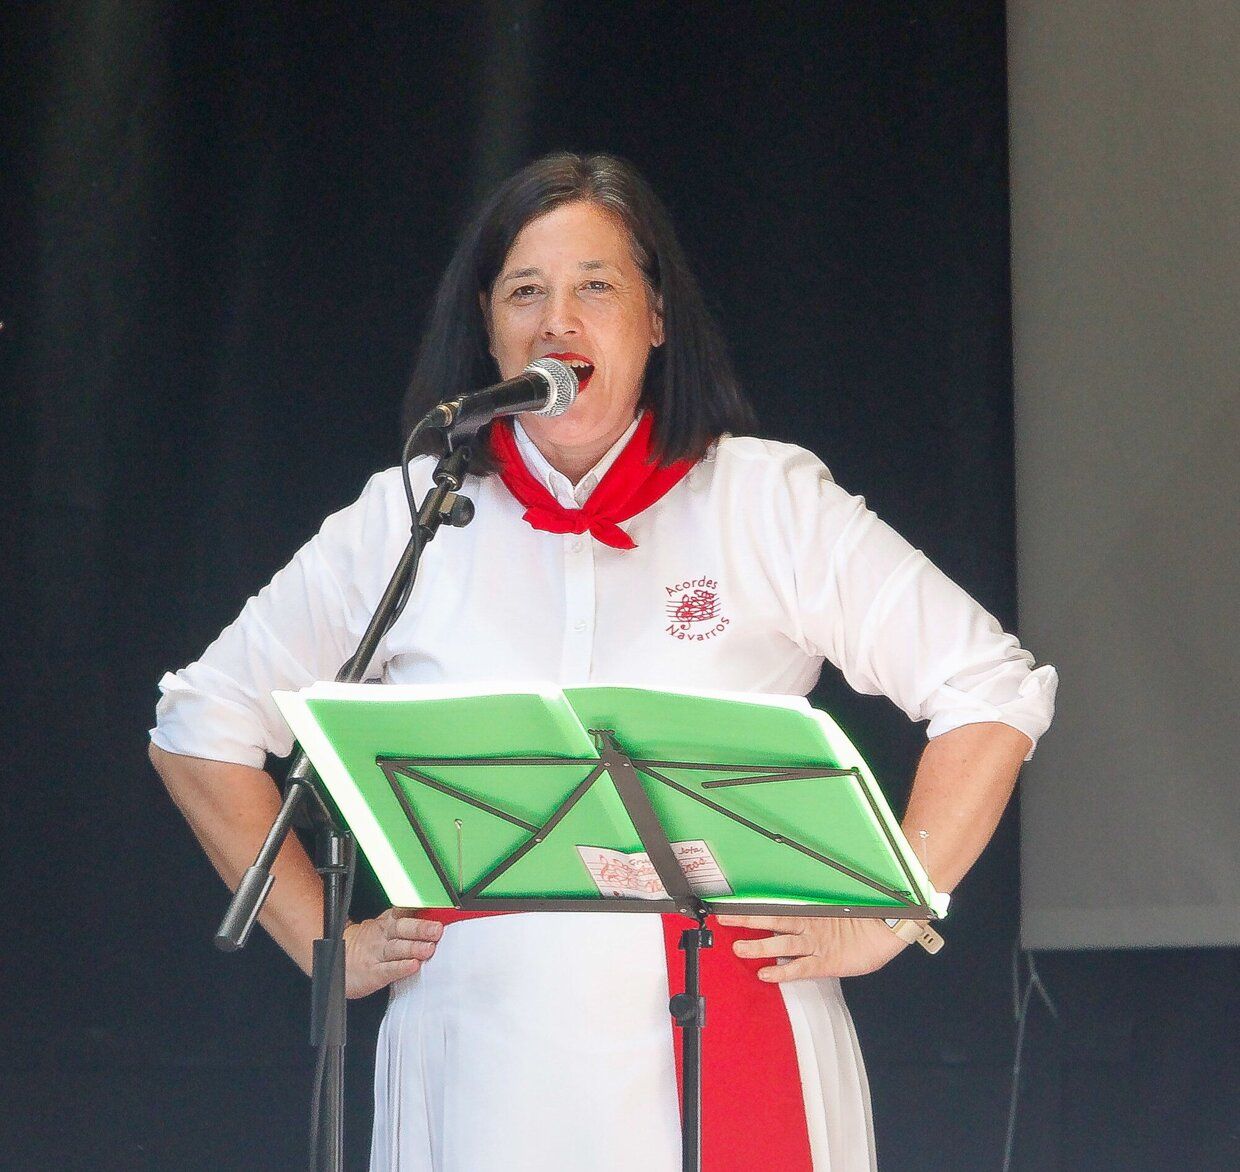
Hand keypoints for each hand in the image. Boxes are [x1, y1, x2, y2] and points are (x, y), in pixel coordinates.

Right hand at [342, 909, 443, 998]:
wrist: (337, 962)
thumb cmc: (365, 944)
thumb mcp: (381, 927)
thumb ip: (405, 921)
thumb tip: (433, 916)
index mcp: (385, 922)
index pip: (403, 911)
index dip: (418, 908)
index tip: (435, 907)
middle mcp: (382, 935)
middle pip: (401, 928)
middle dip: (420, 928)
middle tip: (436, 929)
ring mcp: (377, 954)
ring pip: (397, 948)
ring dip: (414, 947)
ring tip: (429, 948)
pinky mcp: (373, 973)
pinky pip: (388, 969)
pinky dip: (401, 968)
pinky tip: (413, 966)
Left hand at [714, 914, 908, 981]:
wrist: (888, 930)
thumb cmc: (862, 922)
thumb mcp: (834, 915)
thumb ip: (812, 915)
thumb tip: (789, 914)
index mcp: (810, 912)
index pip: (776, 909)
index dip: (753, 909)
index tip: (732, 906)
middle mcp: (810, 926)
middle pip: (773, 921)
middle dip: (747, 921)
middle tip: (724, 919)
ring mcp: (817, 944)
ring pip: (782, 945)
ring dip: (759, 947)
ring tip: (738, 948)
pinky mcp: (827, 962)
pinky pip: (801, 968)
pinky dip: (783, 972)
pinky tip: (766, 975)